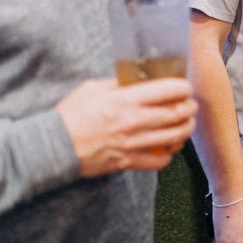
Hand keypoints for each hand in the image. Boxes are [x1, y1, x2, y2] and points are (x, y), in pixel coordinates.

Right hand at [55, 78, 196, 176]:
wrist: (52, 148)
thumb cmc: (70, 115)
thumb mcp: (93, 89)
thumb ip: (119, 84)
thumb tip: (139, 80)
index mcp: (125, 100)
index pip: (169, 90)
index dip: (183, 87)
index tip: (185, 87)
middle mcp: (133, 122)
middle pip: (177, 114)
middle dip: (190, 108)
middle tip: (190, 105)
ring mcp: (132, 144)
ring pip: (174, 137)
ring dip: (185, 130)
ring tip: (186, 124)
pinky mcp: (127, 162)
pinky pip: (159, 161)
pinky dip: (168, 154)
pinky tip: (168, 147)